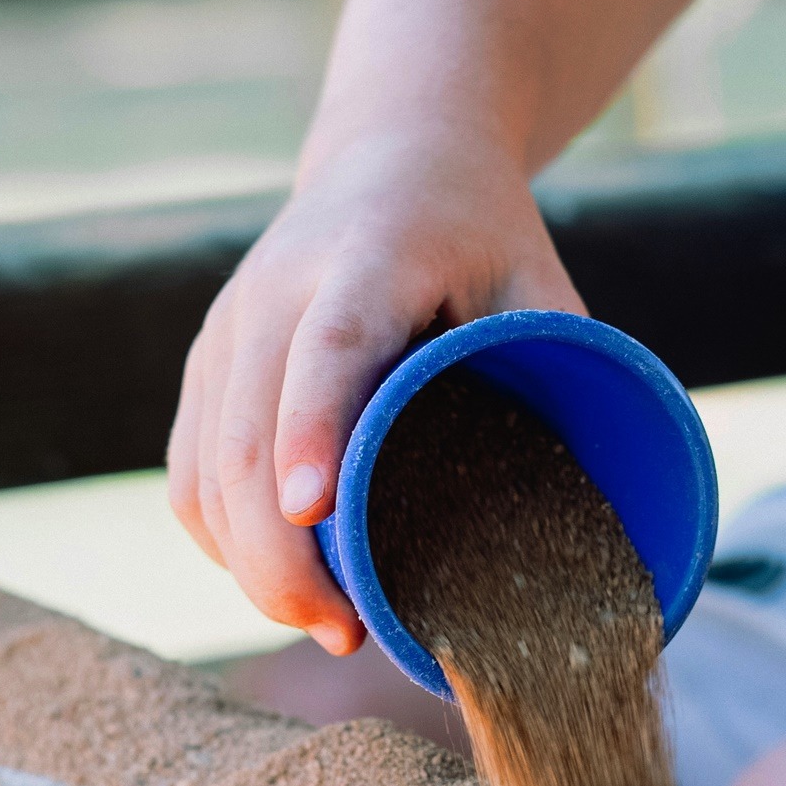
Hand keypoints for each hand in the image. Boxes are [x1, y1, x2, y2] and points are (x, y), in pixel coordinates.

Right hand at [167, 130, 581, 653]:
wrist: (389, 156)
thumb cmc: (479, 233)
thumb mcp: (537, 277)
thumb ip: (560, 367)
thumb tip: (595, 505)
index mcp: (367, 258)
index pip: (326, 348)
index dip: (312, 429)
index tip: (312, 509)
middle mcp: (275, 291)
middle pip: (246, 434)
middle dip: (278, 551)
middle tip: (342, 629)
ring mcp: (227, 330)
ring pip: (206, 468)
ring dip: (249, 562)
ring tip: (322, 623)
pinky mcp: (205, 366)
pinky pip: (190, 472)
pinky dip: (222, 540)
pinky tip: (272, 582)